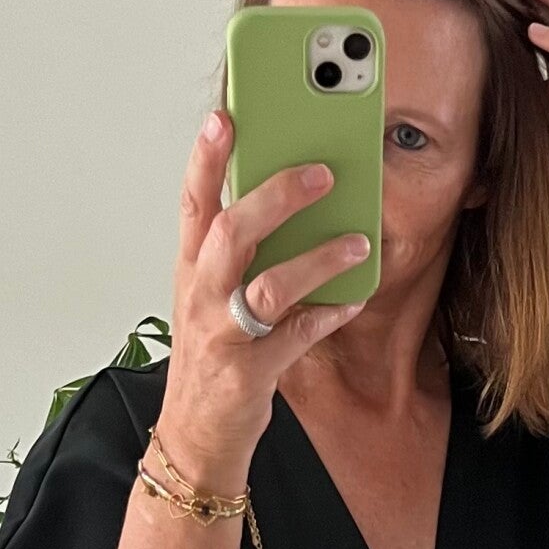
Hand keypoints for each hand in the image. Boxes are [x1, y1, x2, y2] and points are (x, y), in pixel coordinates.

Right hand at [158, 112, 369, 488]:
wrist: (197, 432)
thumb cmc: (212, 354)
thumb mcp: (211, 294)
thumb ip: (239, 251)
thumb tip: (284, 199)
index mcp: (191, 267)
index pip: (194, 201)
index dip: (207, 158)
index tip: (226, 116)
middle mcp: (201, 294)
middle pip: (232, 232)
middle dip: (277, 198)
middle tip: (322, 173)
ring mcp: (223, 334)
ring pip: (268, 286)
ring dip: (317, 260)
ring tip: (357, 241)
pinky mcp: (249, 372)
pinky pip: (295, 337)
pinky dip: (326, 316)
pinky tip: (353, 300)